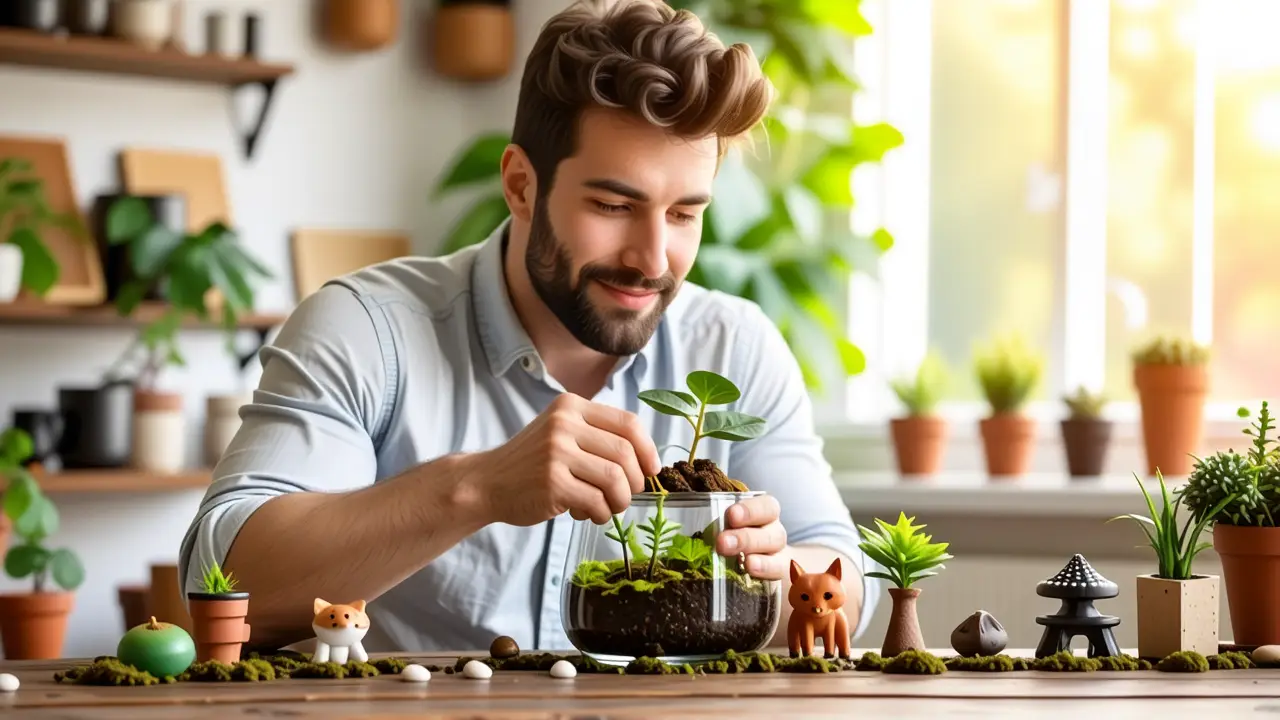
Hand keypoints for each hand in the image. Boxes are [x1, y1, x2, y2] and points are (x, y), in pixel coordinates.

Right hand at [461, 393, 661, 526]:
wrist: (486, 482)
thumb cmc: (532, 463)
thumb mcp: (562, 433)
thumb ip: (597, 437)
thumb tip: (647, 461)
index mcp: (571, 406)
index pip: (628, 423)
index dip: (647, 449)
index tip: (651, 470)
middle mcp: (564, 424)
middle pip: (625, 454)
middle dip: (634, 482)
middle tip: (625, 495)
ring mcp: (556, 453)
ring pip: (614, 480)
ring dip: (619, 501)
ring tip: (606, 508)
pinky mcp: (552, 483)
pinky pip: (596, 502)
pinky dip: (599, 514)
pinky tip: (586, 514)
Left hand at [716, 495, 786, 579]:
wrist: (760, 560)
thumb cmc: (734, 535)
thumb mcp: (724, 521)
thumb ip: (710, 513)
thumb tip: (673, 504)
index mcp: (762, 512)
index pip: (766, 506)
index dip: (750, 510)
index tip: (731, 515)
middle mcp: (773, 529)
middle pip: (769, 529)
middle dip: (745, 536)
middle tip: (722, 543)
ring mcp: (777, 552)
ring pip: (775, 548)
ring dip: (755, 553)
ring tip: (744, 562)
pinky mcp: (777, 572)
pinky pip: (778, 570)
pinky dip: (766, 570)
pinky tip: (751, 571)